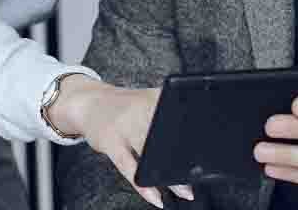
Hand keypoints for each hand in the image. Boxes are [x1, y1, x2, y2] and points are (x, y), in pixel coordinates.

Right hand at [47, 75, 193, 207]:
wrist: (87, 102)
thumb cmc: (124, 106)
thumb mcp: (147, 100)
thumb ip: (170, 112)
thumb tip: (201, 132)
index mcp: (153, 98)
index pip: (179, 115)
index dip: (195, 132)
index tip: (210, 146)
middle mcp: (139, 109)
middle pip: (167, 135)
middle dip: (185, 157)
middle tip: (201, 174)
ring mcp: (123, 126)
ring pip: (150, 154)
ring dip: (170, 176)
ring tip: (185, 191)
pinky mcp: (110, 142)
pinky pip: (129, 168)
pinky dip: (144, 186)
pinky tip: (156, 198)